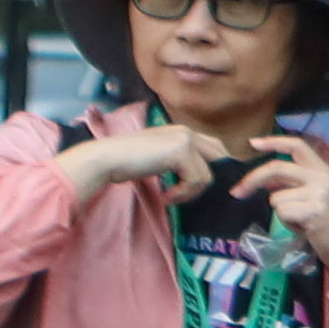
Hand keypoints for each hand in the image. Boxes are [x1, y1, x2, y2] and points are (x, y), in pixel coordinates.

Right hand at [68, 117, 228, 198]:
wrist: (108, 158)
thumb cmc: (128, 163)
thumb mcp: (161, 159)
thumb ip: (182, 162)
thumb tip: (207, 180)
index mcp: (182, 132)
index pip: (216, 149)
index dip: (214, 168)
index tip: (198, 188)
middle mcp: (187, 132)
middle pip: (221, 158)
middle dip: (208, 179)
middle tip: (187, 194)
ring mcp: (185, 139)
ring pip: (207, 175)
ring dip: (189, 192)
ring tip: (169, 195)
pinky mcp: (181, 152)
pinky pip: (195, 181)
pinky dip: (182, 193)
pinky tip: (165, 195)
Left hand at [232, 127, 328, 246]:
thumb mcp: (314, 195)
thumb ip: (292, 183)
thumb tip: (264, 181)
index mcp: (322, 168)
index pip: (296, 145)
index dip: (273, 142)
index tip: (252, 143)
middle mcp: (321, 176)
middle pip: (276, 168)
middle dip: (252, 180)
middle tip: (237, 192)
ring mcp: (319, 192)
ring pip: (276, 197)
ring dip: (282, 212)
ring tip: (300, 220)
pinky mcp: (314, 210)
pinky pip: (282, 212)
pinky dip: (287, 223)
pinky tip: (304, 228)